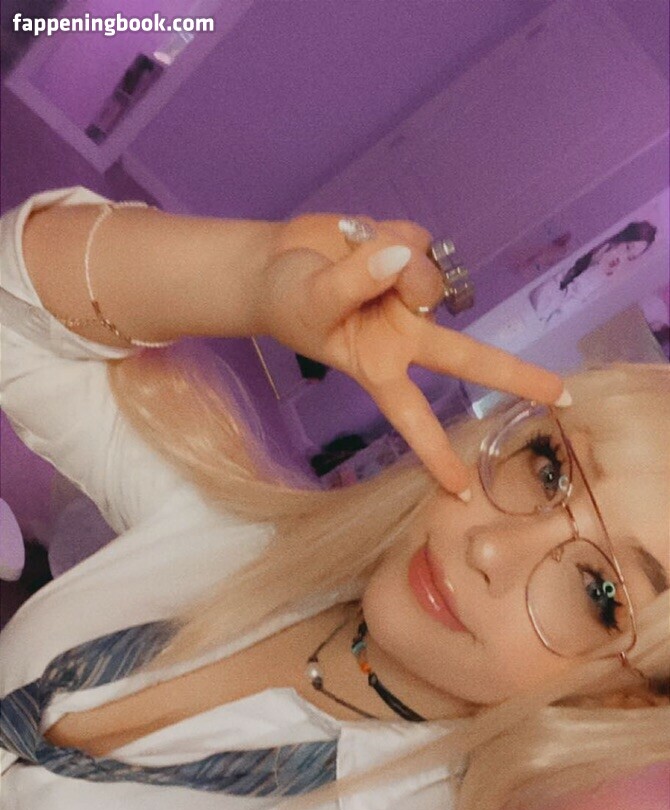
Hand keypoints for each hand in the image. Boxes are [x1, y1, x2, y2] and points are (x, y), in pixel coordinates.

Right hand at [256, 214, 567, 494]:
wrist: (277, 263)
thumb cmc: (290, 301)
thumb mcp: (312, 302)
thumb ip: (356, 282)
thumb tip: (403, 257)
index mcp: (379, 368)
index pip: (412, 416)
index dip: (435, 452)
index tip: (461, 490)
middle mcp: (408, 338)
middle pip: (467, 358)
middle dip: (512, 376)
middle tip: (560, 395)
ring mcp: (414, 296)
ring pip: (429, 279)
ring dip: (395, 263)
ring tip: (356, 258)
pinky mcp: (413, 255)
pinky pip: (415, 239)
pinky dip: (385, 232)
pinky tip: (361, 239)